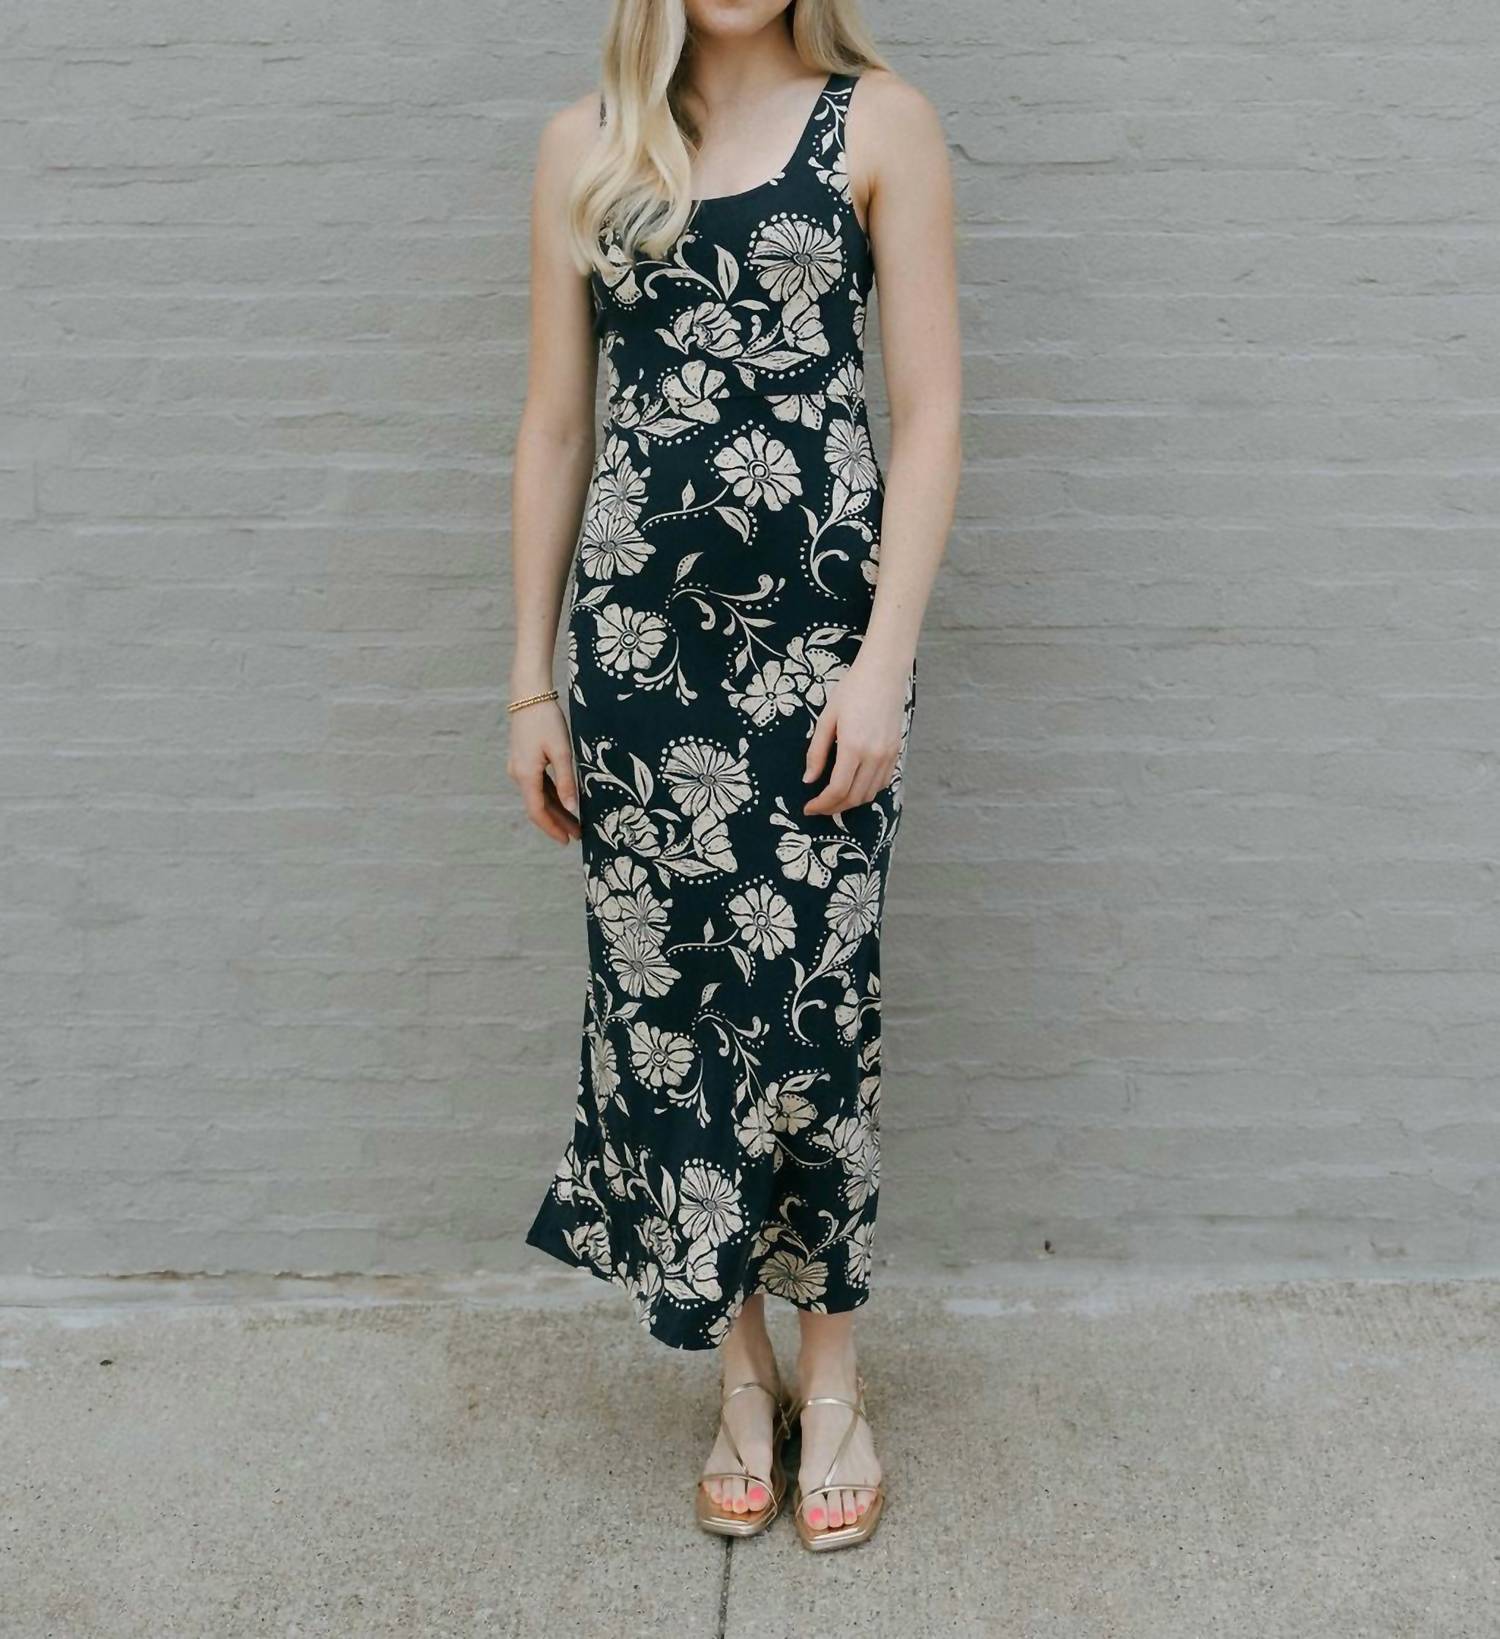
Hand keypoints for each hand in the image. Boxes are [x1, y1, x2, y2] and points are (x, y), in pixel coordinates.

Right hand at [507, 699, 580, 844]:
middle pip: (538, 806)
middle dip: (557, 822)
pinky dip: (551, 796)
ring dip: (556, 810)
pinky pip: (537, 785)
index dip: (552, 828)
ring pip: (538, 796)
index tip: (567, 840)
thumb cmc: (547, 720)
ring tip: (575, 822)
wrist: (529, 695)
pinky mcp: (523, 760)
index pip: (538, 811)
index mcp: (526, 775)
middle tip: (577, 835)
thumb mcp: (561, 751)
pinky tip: (565, 802)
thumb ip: (566, 781)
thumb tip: (572, 808)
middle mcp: (518, 774)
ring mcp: (518, 768)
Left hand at [802, 657, 908, 817]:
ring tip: (834, 799)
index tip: (809, 807)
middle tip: (818, 807)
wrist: (883, 673)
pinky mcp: (897, 752)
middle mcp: (874, 756)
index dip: (822, 804)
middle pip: (855, 797)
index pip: (838, 789)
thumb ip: (816, 752)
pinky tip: (854, 785)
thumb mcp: (826, 719)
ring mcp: (889, 755)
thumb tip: (809, 780)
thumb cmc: (852, 690)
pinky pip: (883, 782)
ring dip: (851, 802)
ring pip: (870, 794)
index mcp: (853, 747)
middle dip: (834, 808)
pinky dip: (868, 791)